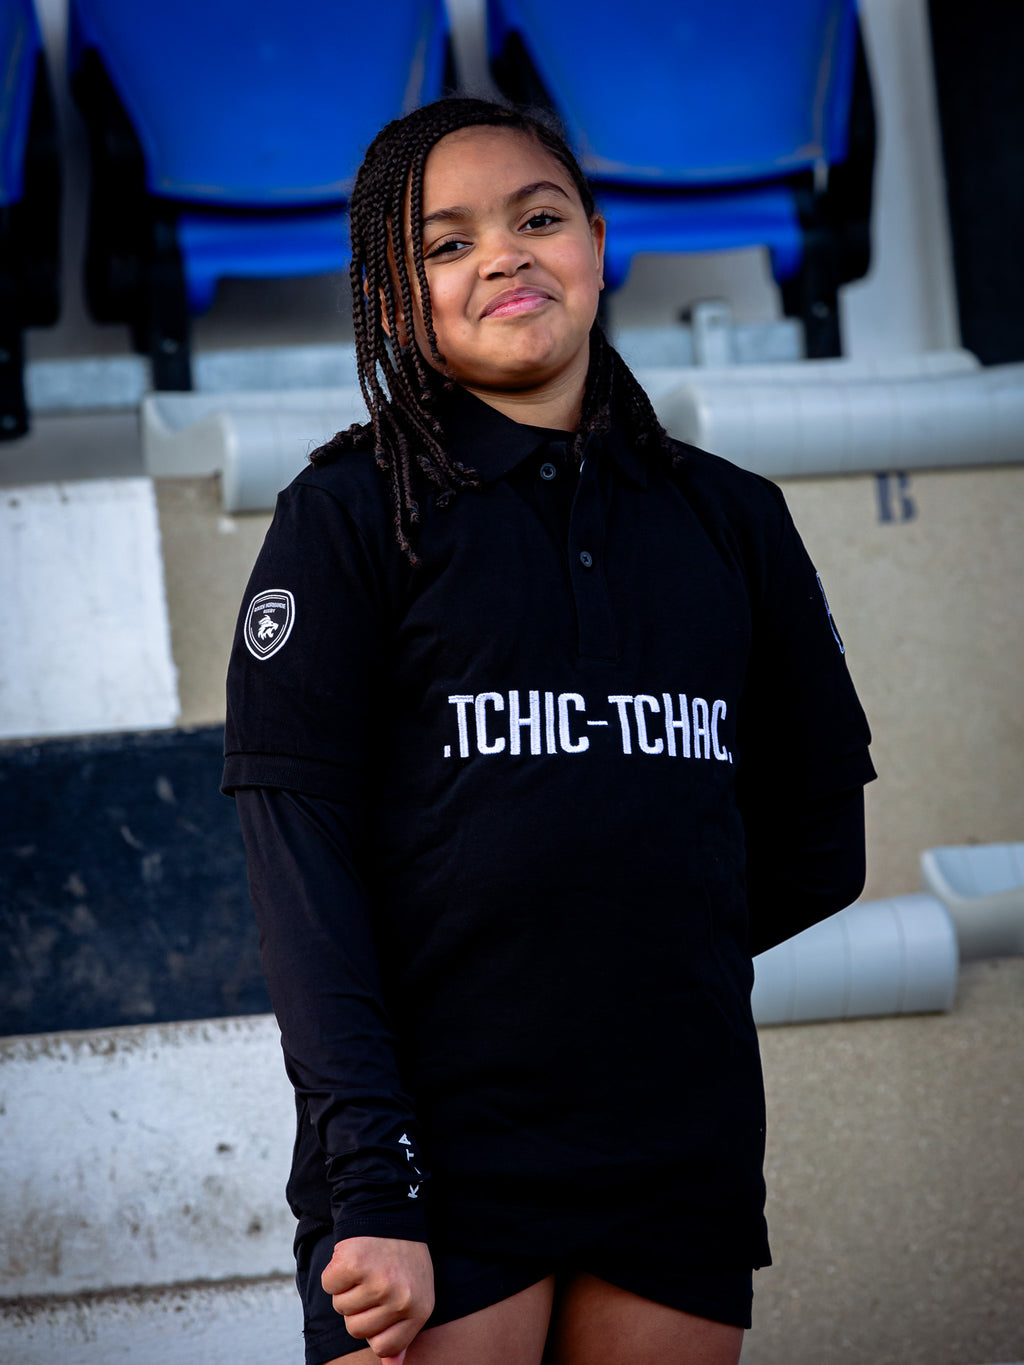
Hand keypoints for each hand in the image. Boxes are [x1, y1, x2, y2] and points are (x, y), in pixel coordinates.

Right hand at [321, 1235, 434, 1361]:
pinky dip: (335, 1272)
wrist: (391, 1211)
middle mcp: (400, 1298)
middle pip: (357, 1330)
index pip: (383, 1347)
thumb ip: (402, 1334)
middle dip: (358, 1307)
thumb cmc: (402, 1258)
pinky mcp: (354, 1264)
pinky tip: (353, 1256)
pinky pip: (330, 1285)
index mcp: (419, 1309)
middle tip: (372, 1279)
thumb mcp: (415, 1295)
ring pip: (341, 1308)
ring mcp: (377, 1281)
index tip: (380, 1305)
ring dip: (346, 1288)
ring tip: (365, 1266)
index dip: (375, 1328)